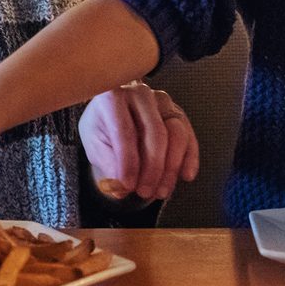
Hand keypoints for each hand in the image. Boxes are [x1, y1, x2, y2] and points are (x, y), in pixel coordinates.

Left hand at [79, 83, 199, 200]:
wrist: (113, 119)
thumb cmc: (103, 131)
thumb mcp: (95, 146)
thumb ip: (108, 164)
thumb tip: (121, 186)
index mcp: (112, 97)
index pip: (124, 132)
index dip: (128, 162)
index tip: (127, 185)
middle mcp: (140, 93)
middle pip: (155, 132)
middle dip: (153, 168)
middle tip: (145, 192)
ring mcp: (162, 102)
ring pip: (177, 133)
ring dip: (171, 167)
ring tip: (160, 191)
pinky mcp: (177, 113)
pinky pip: (189, 136)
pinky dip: (190, 158)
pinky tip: (186, 176)